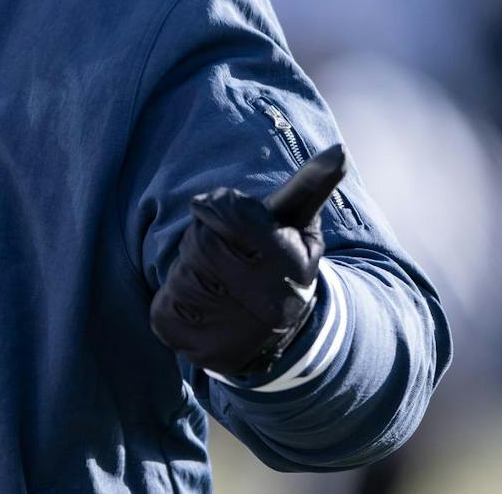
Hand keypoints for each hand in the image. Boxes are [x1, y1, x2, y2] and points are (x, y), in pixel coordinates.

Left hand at [150, 145, 347, 377]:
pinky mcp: (204, 353)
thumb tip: (339, 149)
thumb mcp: (300, 221)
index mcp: (292, 261)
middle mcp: (268, 301)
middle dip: (204, 240)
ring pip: (180, 276)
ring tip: (219, 284)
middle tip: (227, 254)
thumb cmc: (283, 258)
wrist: (283, 336)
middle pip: (199, 242)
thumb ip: (312, 183)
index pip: (227, 211)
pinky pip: (162, 310)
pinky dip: (173, 304)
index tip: (225, 213)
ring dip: (189, 273)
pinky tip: (204, 310)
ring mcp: (237, 331)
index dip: (218, 207)